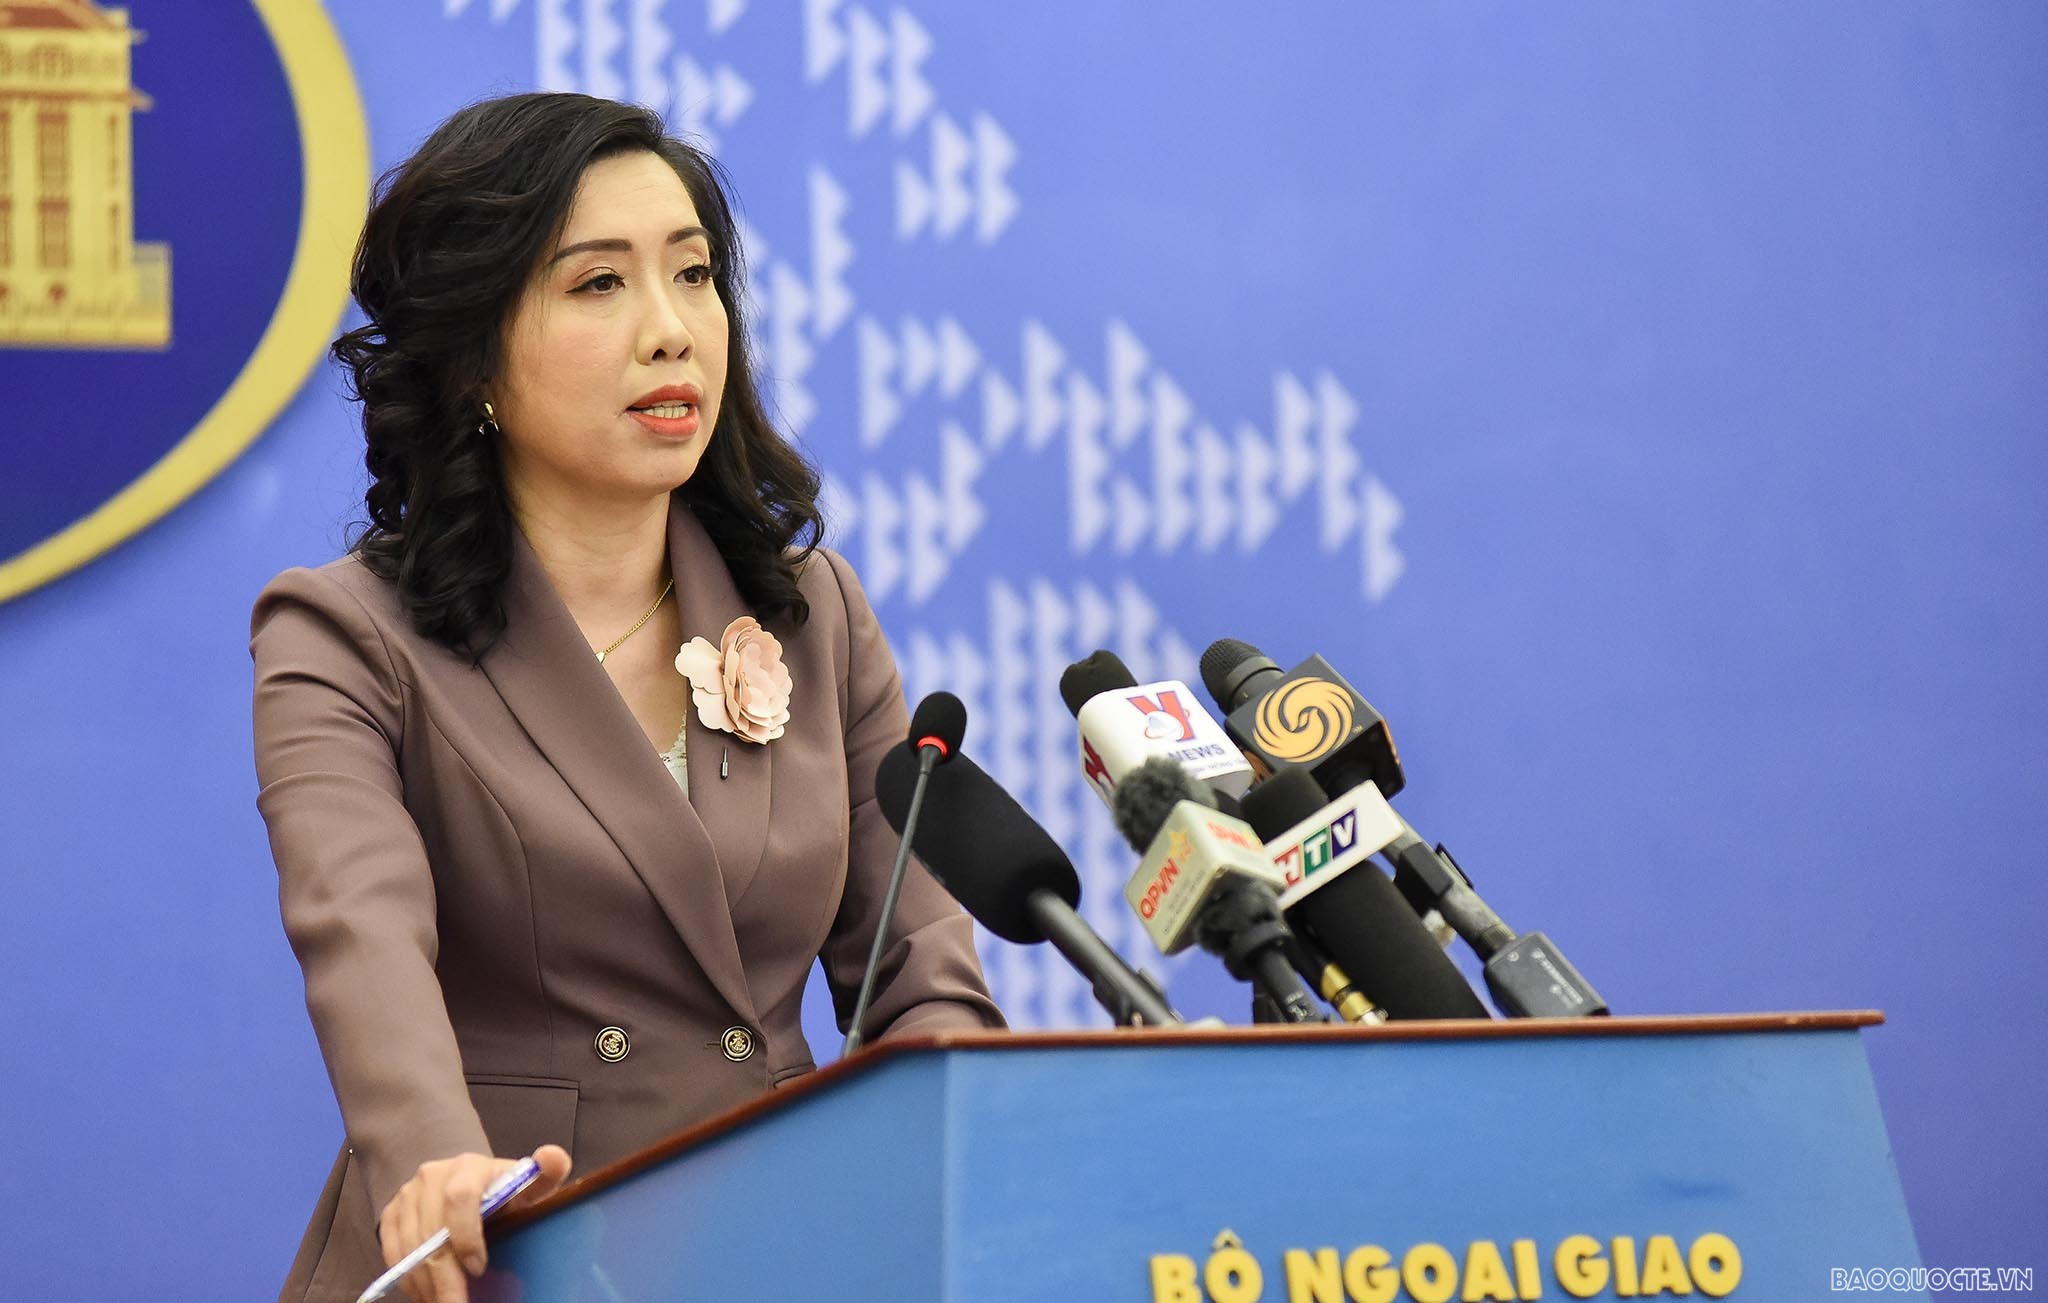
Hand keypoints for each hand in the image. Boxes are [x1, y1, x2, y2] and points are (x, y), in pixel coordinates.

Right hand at [377, 1144, 571, 1302]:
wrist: (465, 1181)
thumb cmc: (502, 1191)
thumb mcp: (526, 1184)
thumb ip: (546, 1174)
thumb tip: (555, 1157)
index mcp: (469, 1167)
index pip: (460, 1199)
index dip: (466, 1236)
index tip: (478, 1269)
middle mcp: (433, 1176)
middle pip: (432, 1233)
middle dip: (445, 1277)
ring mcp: (408, 1194)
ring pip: (410, 1248)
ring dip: (426, 1284)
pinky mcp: (391, 1212)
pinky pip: (393, 1252)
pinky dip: (409, 1279)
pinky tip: (427, 1294)